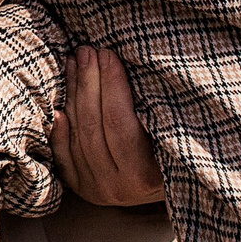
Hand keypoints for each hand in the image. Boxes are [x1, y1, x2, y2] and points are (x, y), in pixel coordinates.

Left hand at [53, 46, 167, 207]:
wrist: (168, 189)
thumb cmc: (181, 151)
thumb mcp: (177, 134)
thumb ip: (158, 110)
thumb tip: (127, 63)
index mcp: (146, 176)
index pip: (119, 121)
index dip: (110, 84)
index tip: (107, 54)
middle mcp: (118, 188)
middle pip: (94, 126)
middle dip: (88, 83)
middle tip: (86, 51)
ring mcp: (96, 190)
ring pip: (79, 136)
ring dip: (74, 96)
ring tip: (74, 64)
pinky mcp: (82, 189)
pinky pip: (64, 156)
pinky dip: (60, 130)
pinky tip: (59, 106)